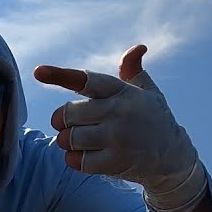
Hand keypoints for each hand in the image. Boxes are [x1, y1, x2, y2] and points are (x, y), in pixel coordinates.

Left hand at [34, 45, 207, 211]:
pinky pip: (76, 160)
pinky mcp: (114, 162)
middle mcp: (119, 112)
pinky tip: (85, 156)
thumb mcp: (148, 92)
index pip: (86, 80)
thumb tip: (137, 48)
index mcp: (122, 91)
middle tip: (71, 125)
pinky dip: (73, 159)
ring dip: (67, 141)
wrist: (173, 158)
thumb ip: (133, 71)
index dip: (61, 75)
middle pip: (68, 113)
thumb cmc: (153, 119)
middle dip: (63, 121)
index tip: (39, 72)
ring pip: (69, 138)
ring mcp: (117, 138)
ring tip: (81, 141)